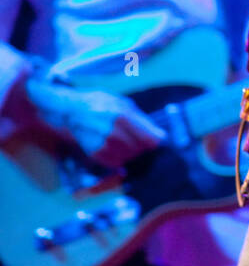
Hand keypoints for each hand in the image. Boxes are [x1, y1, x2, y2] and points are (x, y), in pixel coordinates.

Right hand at [24, 73, 166, 167]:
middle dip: (143, 146)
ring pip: (129, 157)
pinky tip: (115, 147)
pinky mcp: (94, 153)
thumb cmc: (100, 103)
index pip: (149, 138)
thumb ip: (142, 120)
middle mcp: (113, 131)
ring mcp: (103, 143)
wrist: (70, 109)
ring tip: (124, 141)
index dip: (156, 141)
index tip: (156, 140)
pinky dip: (119, 158)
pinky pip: (115, 163)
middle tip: (138, 139)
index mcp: (123, 115)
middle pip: (140, 149)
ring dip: (131, 152)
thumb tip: (160, 136)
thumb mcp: (123, 102)